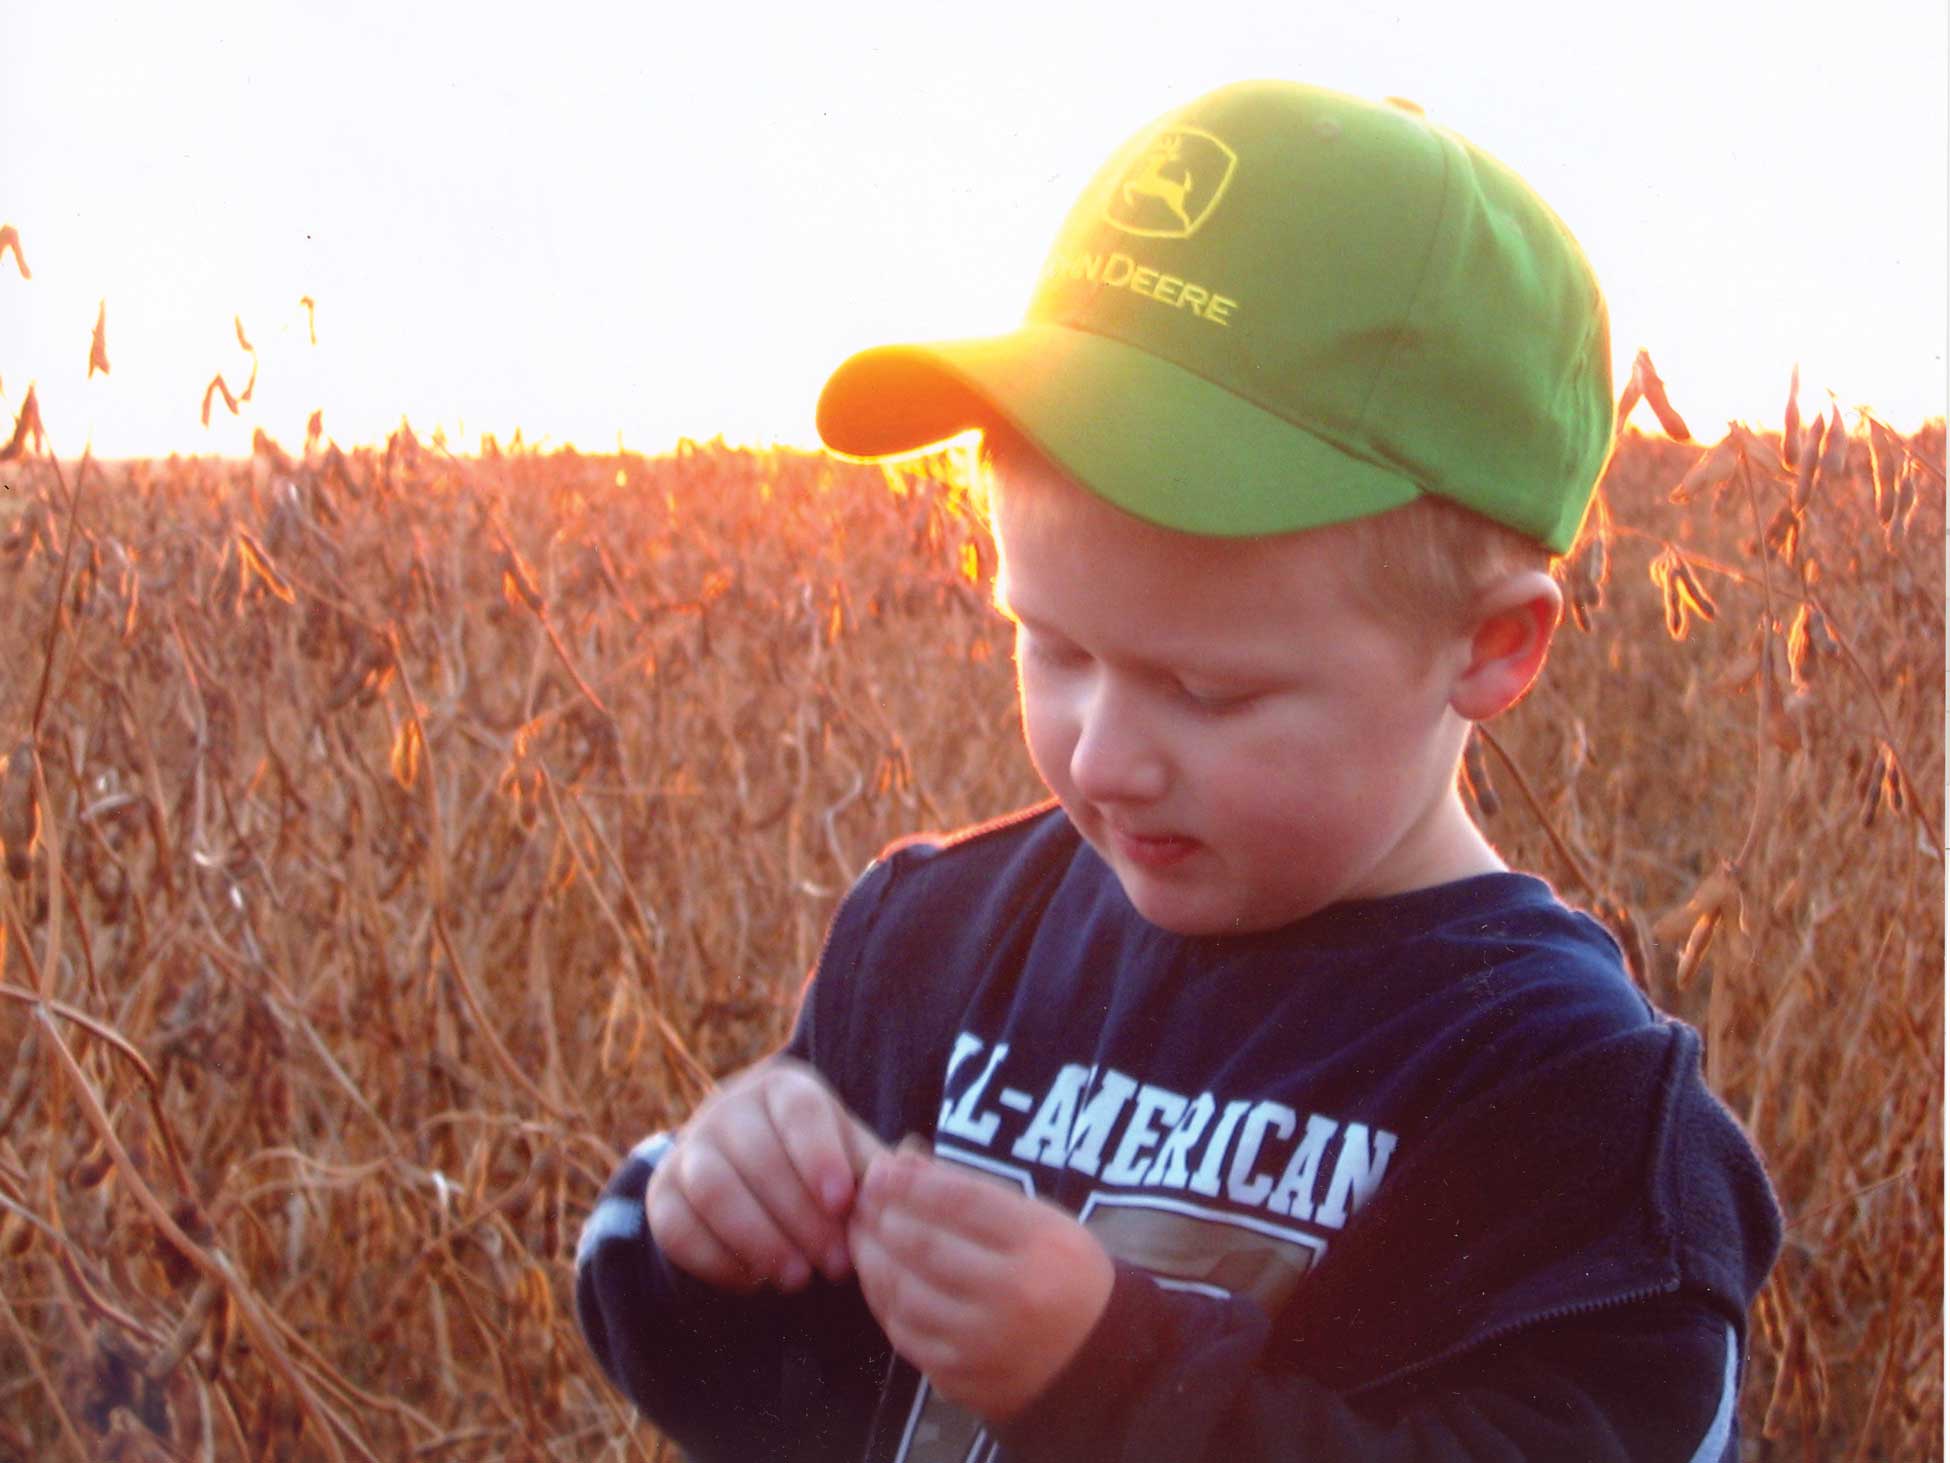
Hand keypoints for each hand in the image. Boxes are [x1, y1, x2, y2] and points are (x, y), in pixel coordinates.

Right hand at [647, 1056, 881, 1292]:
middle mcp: (730, 1108)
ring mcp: (689, 1148)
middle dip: (800, 1217)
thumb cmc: (821, 1168)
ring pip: (712, 1189)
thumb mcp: (853, 1159)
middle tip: (836, 1265)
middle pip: (757, 1155)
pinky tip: (755, 1283)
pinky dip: (716, 1260)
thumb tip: (915, 1163)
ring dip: (757, 1238)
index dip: (819, 1154)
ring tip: (798, 1278)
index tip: (843, 1201)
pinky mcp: (662, 1193)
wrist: (752, 1178)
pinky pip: (676, 1227)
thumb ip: (881, 1169)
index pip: (799, 1111)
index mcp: (785, 1089)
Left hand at [849, 1144, 1114, 1421]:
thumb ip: (973, 1191)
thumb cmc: (1063, 1274)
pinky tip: (878, 1279)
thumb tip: (904, 1161)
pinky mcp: (963, 1378)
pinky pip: (906, 1335)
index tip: (880, 1169)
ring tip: (859, 1235)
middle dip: (880, 1217)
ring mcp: (986, 1343)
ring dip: (871, 1259)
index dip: (910, 1183)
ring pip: (905, 1293)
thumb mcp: (1039, 1220)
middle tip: (858, 1201)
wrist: (1096, 1361)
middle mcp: (1014, 1294)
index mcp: (1040, 1244)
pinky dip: (883, 1302)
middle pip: (925, 1246)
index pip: (960, 1202)